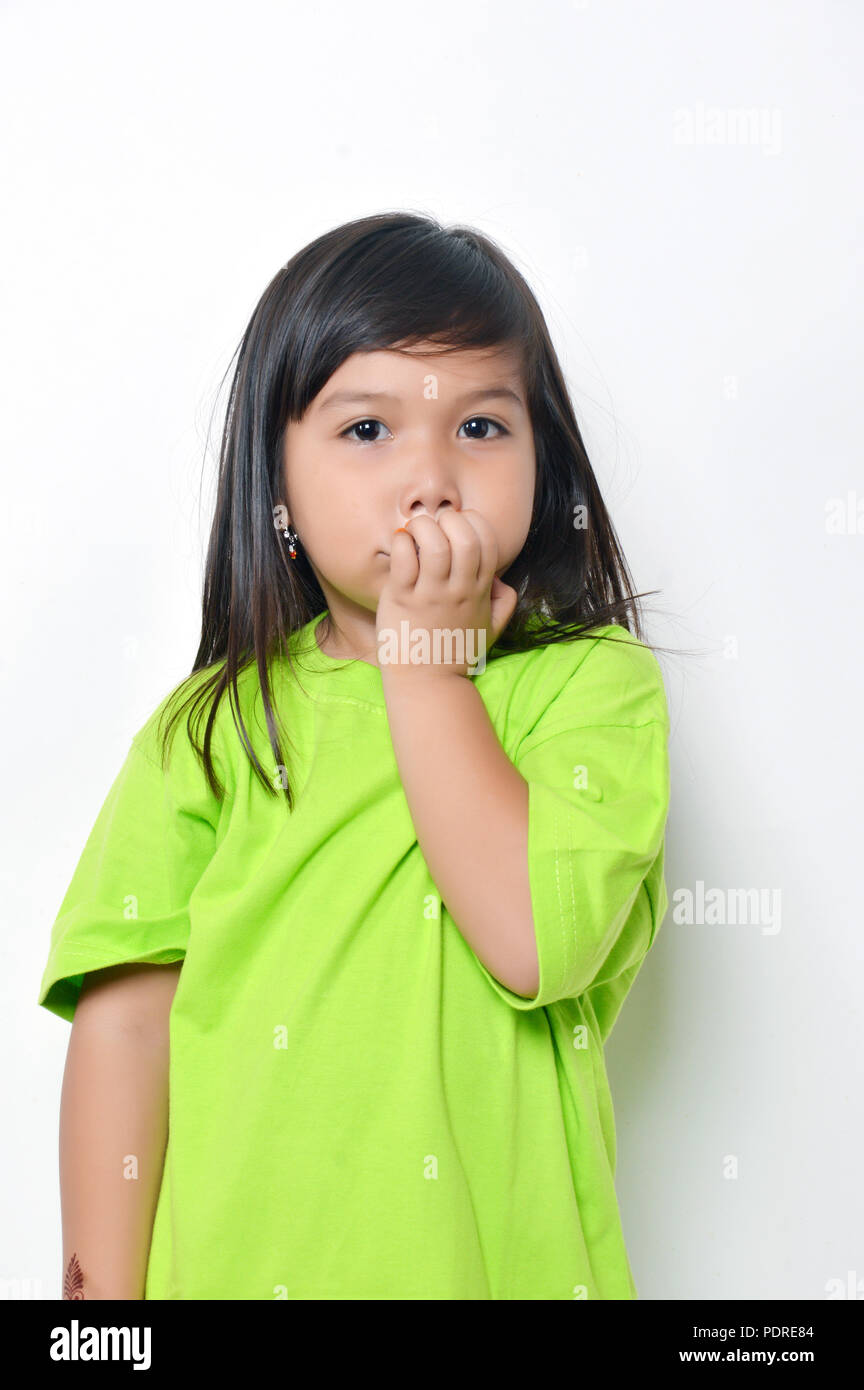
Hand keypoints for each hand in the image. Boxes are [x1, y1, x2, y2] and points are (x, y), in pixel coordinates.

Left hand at [376, 508, 517, 679]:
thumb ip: (504, 602)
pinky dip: (401, 543)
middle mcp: (458, 589)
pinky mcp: (402, 598)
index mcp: (479, 590)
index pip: (487, 540)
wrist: (427, 682)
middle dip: (449, 519)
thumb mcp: (492, 629)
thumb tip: (500, 579)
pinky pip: (403, 557)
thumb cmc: (455, 652)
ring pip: (434, 542)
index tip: (456, 528)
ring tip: (413, 533)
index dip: (473, 523)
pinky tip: (399, 547)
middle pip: (465, 537)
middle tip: (434, 526)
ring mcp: (430, 594)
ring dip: (422, 527)